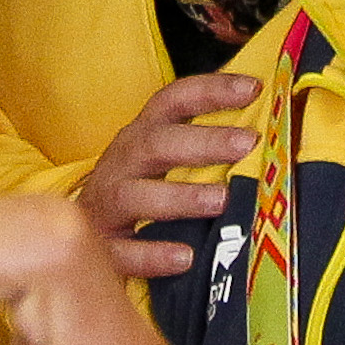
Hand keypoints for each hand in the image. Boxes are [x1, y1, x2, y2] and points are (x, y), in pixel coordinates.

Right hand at [74, 73, 256, 276]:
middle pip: (156, 144)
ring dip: (180, 197)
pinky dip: (153, 254)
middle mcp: (121, 163)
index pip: (173, 101)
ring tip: (221, 200)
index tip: (253, 87)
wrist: (74, 235)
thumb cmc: (136, 191)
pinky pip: (123, 252)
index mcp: (141, 136)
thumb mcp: (160, 161)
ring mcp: (106, 205)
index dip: (211, 90)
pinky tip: (185, 257)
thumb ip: (203, 145)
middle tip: (247, 143)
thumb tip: (271, 129)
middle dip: (203, 142)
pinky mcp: (101, 247)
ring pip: (135, 195)